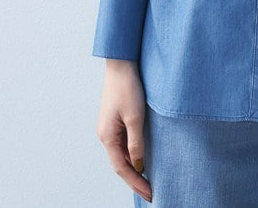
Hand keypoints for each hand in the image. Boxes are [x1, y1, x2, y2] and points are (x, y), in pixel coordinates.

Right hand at [96, 59, 152, 202]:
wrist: (121, 64)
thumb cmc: (127, 88)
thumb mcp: (135, 117)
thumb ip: (136, 142)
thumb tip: (138, 164)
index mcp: (108, 136)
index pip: (122, 168)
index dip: (136, 182)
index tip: (150, 193)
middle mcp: (106, 134)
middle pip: (120, 164)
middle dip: (135, 179)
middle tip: (151, 191)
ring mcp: (110, 127)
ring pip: (122, 154)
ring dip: (134, 167)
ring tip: (148, 179)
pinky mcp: (115, 119)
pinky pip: (124, 143)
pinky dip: (132, 153)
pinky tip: (142, 156)